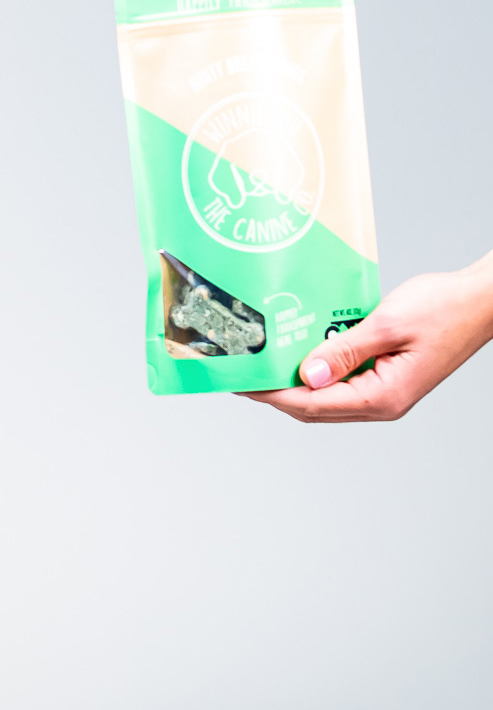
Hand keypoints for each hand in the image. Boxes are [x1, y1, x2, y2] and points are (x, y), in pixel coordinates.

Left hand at [237, 256, 492, 421]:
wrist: (480, 301)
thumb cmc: (443, 309)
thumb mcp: (386, 325)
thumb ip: (344, 351)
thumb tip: (307, 374)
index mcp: (383, 397)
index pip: (311, 404)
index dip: (271, 395)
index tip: (241, 383)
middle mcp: (382, 403)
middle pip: (314, 408)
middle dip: (275, 394)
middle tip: (241, 375)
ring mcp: (385, 393)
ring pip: (326, 399)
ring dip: (293, 384)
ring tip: (261, 365)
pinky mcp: (386, 378)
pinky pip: (342, 383)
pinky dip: (316, 372)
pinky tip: (297, 353)